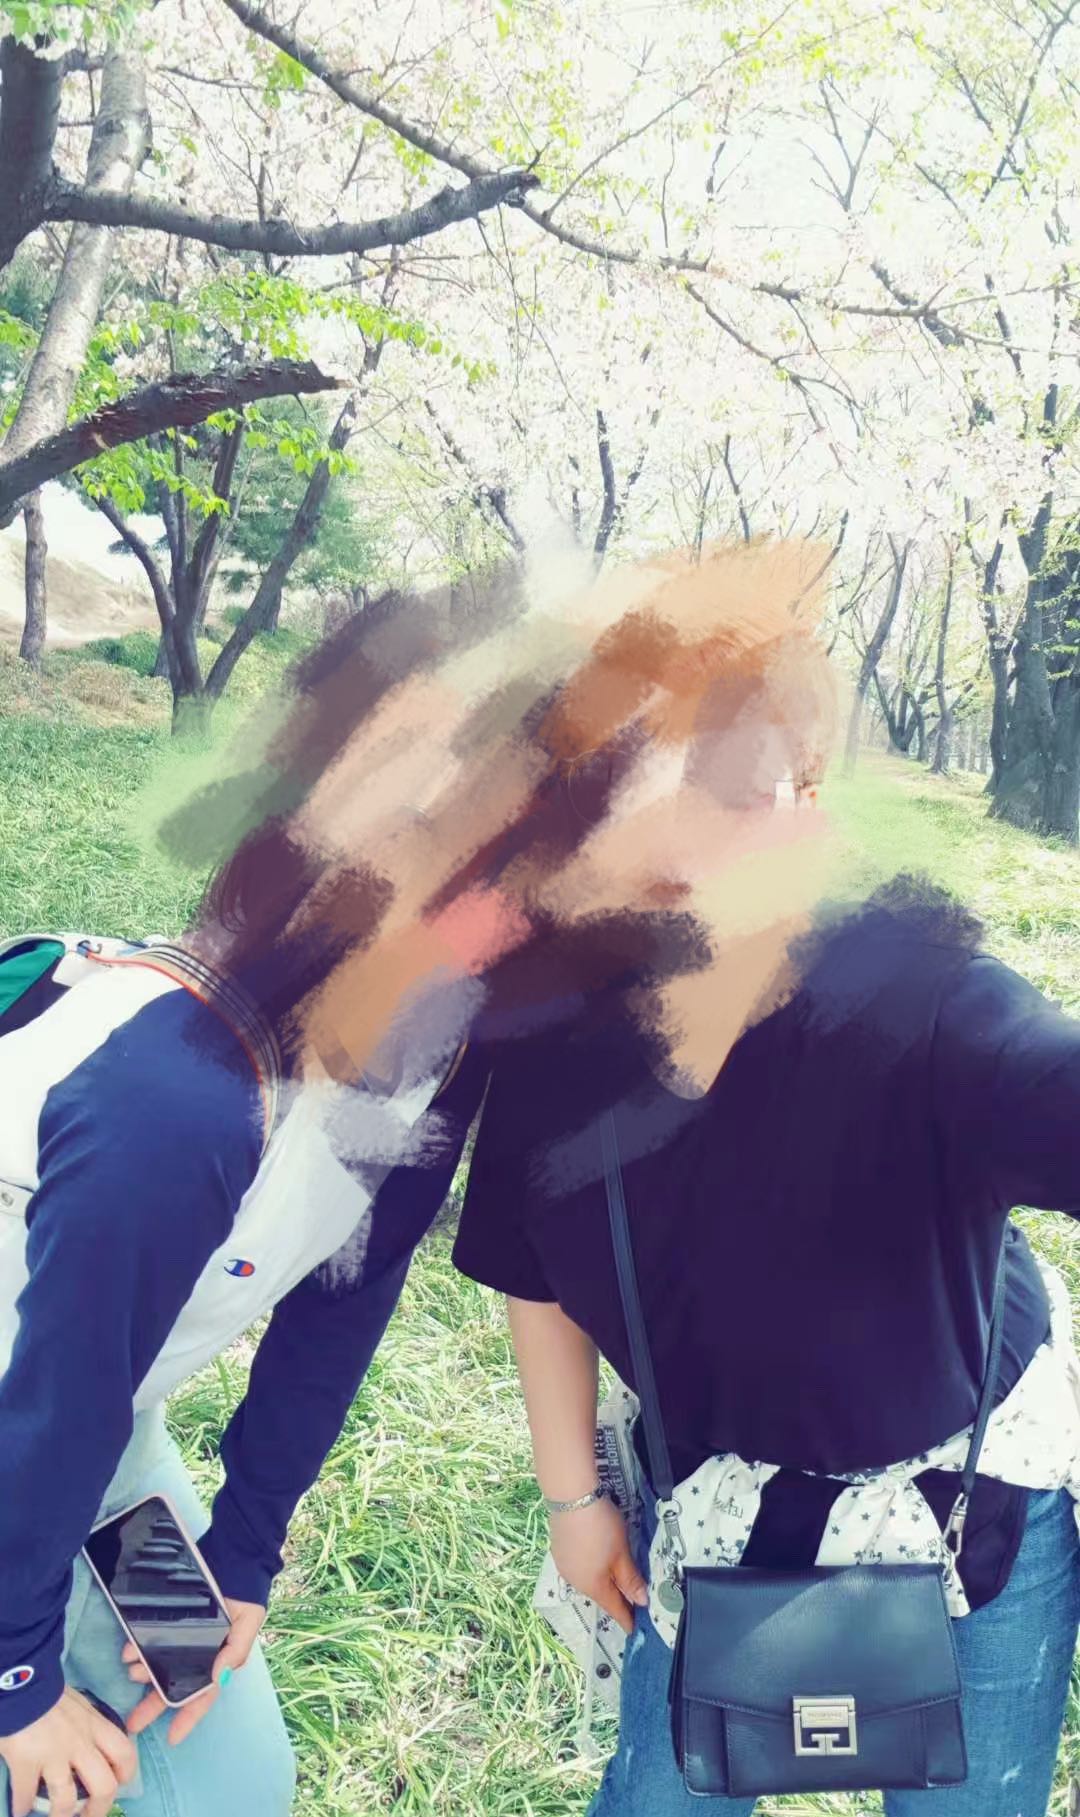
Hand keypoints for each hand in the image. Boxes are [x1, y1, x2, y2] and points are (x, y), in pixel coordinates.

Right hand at [0, 1685, 136, 1816]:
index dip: (126, 1774)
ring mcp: (54, 1755)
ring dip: (61, 1816)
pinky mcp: (26, 1762)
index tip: (119, 1784)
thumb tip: (86, 1743)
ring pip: (66, 1799)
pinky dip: (21, 1806)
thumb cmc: (48, 1689)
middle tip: (90, 1816)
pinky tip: (19, 1810)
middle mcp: (80, 1742)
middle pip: (104, 1785)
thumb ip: (84, 1723)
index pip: (125, 1752)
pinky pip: (26, 1794)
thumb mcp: (77, 1702)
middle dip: (99, 1808)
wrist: (22, 1678)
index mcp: (95, 1725)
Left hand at [123, 1598, 265, 1745]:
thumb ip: (235, 1650)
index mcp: (218, 1661)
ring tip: (131, 1673)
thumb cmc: (246, 1595)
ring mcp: (181, 1639)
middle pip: (173, 1687)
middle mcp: (197, 1655)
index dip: (188, 1718)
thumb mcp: (248, 1622)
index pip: (203, 1696)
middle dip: (152, 1706)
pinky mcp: (169, 1622)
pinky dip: (137, 1647)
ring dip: (144, 1673)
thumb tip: (217, 1678)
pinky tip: (128, 1650)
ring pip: (159, 1665)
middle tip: (132, 1723)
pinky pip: (149, 1639)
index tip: (172, 1738)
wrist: (235, 1559)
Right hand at [549, 1496, 648, 1634]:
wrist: (571, 1497)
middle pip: (600, 1594)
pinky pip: (578, 1567)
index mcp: (594, 1586)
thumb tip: (641, 1602)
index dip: (626, 1618)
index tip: (634, 1628)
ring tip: (615, 1573)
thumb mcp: (622, 1554)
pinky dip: (590, 1567)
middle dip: (616, 1596)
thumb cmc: (602, 1528)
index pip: (614, 1609)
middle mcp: (576, 1581)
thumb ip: (631, 1579)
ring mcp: (564, 1566)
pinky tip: (595, 1555)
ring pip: (588, 1580)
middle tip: (632, 1596)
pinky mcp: (558, 1551)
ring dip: (602, 1580)